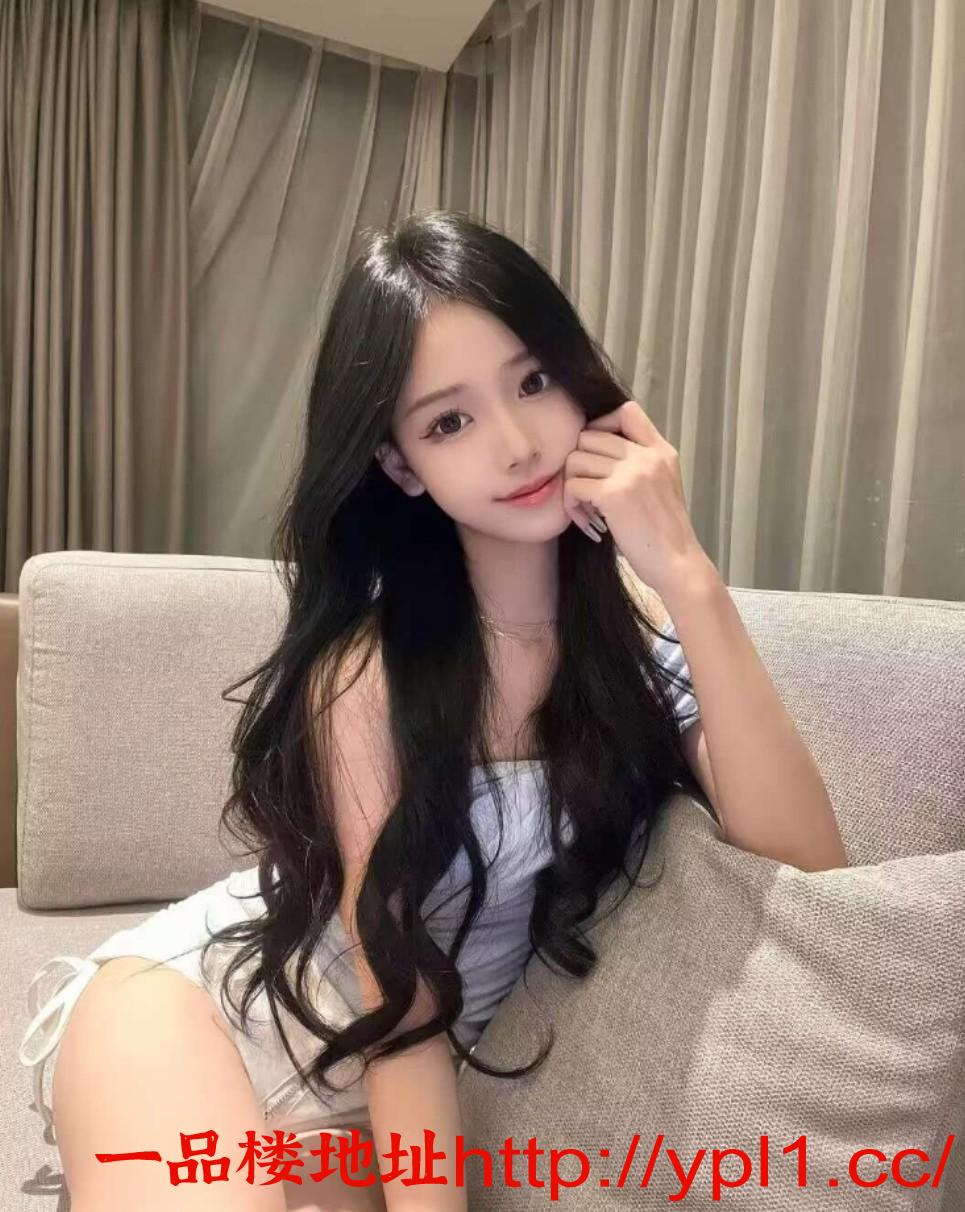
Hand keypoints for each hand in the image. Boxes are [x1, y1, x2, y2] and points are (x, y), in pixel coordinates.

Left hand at [562, 399, 709, 595]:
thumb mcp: (663, 485)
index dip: (601, 425)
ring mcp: (630, 473)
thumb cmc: (665, 533)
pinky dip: (572, 504)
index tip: (598, 455)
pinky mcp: (613, 494)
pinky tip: (586, 521)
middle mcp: (646, 456)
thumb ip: (641, 464)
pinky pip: (573, 485)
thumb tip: (600, 453)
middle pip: (589, 436)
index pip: (626, 411)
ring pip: (575, 459)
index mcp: (661, 451)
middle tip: (587, 492)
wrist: (678, 564)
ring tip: (586, 509)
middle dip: (580, 464)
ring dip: (573, 485)